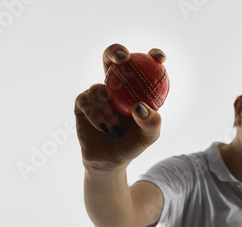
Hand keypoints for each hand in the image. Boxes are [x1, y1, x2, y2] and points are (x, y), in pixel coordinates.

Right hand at [74, 44, 165, 171]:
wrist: (109, 160)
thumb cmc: (132, 145)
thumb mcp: (148, 136)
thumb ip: (151, 123)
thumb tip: (140, 106)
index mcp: (136, 88)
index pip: (145, 65)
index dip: (153, 56)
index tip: (159, 57)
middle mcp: (116, 85)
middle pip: (112, 58)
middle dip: (115, 51)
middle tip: (123, 57)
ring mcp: (98, 92)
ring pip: (100, 88)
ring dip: (108, 110)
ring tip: (116, 129)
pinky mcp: (82, 102)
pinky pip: (86, 100)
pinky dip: (96, 115)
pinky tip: (104, 128)